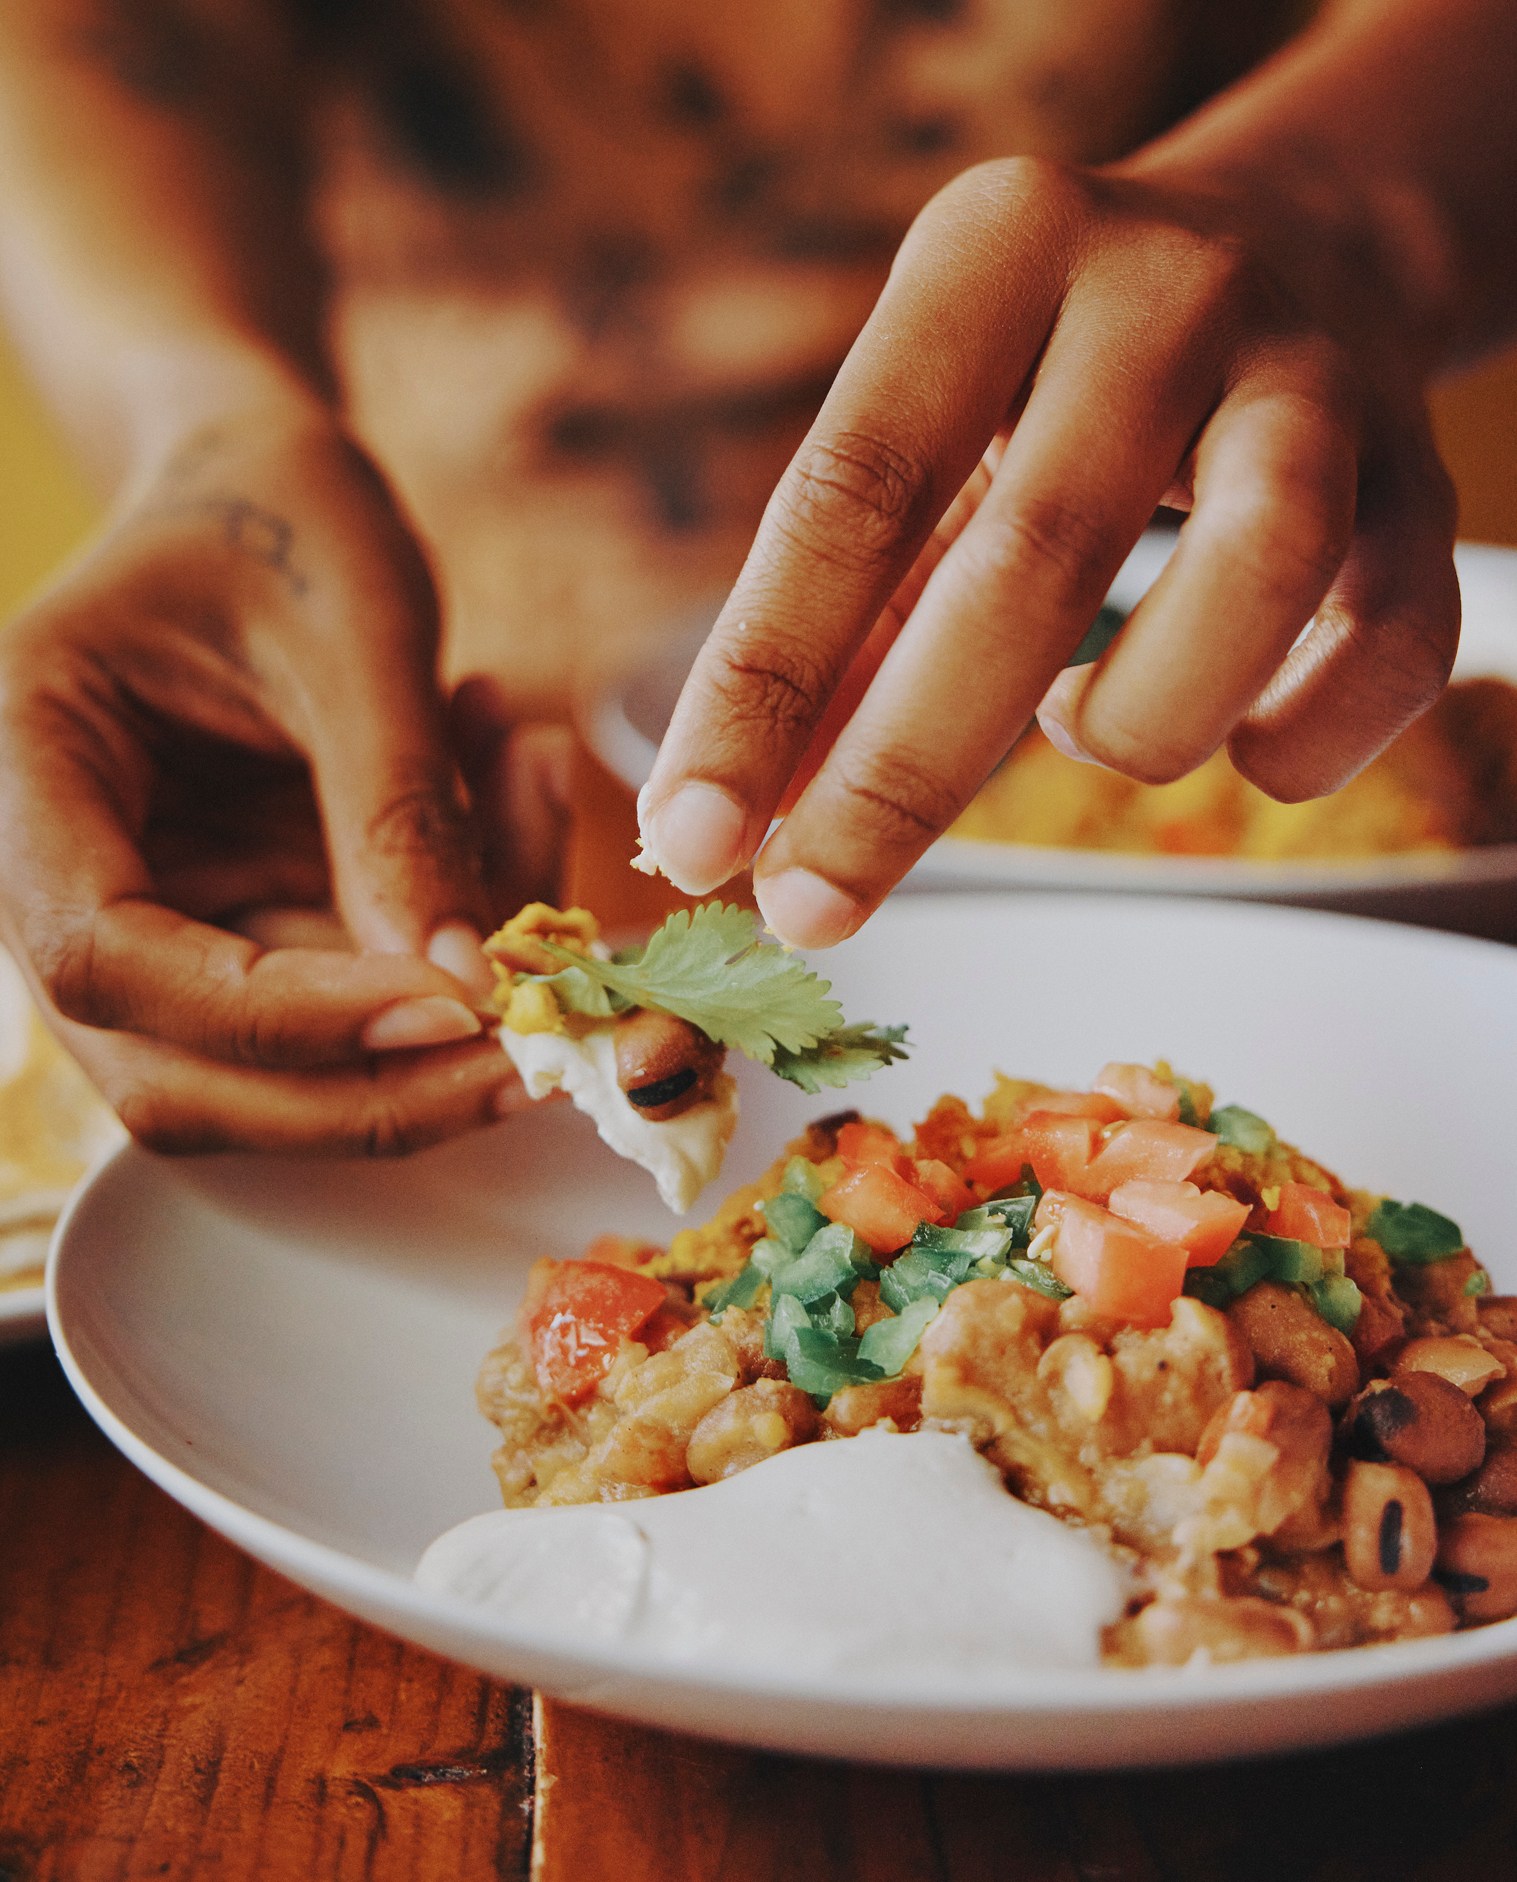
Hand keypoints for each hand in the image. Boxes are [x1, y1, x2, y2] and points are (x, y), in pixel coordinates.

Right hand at [0, 397, 569, 1152]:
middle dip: (371, 1090)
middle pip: (180, 1077)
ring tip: (543, 802)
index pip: (109, 958)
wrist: (270, 493)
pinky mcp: (246, 941)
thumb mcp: (354, 627)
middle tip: (540, 1044)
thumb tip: (466, 984)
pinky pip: (354, 1005)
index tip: (450, 1000)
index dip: (278, 1017)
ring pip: (281, 1074)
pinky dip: (459, 942)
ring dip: (440, 1022)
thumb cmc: (285, 514)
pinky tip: (525, 790)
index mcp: (26, 773)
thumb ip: (395, 803)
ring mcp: (156, 930)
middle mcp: (61, 884)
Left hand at [639, 155, 1459, 945]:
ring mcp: (1319, 380)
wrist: (1301, 250)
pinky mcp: (1428, 488)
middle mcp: (1167, 292)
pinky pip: (1384, 663)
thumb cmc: (1052, 390)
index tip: (686, 843)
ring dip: (1133, 725)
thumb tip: (731, 832)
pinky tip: (1230, 726)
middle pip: (1031, 566)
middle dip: (900, 775)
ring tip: (1082, 715)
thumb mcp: (929, 449)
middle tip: (807, 910)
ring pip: (1246, 595)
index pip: (851, 494)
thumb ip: (838, 631)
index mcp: (997, 252)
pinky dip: (1288, 744)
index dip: (760, 687)